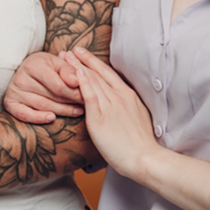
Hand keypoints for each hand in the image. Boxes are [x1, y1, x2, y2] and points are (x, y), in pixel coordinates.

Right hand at [5, 50, 84, 123]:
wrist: (25, 70)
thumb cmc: (45, 67)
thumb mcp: (58, 63)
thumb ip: (69, 70)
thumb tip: (78, 81)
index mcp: (33, 64)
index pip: (59, 85)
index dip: (75, 92)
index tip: (87, 96)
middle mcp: (21, 77)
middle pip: (52, 96)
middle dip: (71, 102)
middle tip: (86, 105)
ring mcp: (14, 91)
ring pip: (42, 106)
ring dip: (62, 111)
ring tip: (77, 111)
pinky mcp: (9, 103)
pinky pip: (24, 114)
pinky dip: (38, 118)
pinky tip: (51, 118)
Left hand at [66, 48, 162, 176]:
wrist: (145, 158)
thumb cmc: (142, 145)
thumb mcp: (139, 119)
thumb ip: (128, 109)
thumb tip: (122, 109)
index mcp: (129, 96)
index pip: (109, 74)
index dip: (95, 63)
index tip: (84, 55)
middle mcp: (120, 96)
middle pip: (97, 73)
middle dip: (82, 60)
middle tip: (69, 51)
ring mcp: (110, 105)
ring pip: (91, 80)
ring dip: (76, 66)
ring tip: (64, 57)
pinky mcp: (100, 117)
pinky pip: (89, 95)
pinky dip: (81, 81)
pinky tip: (73, 72)